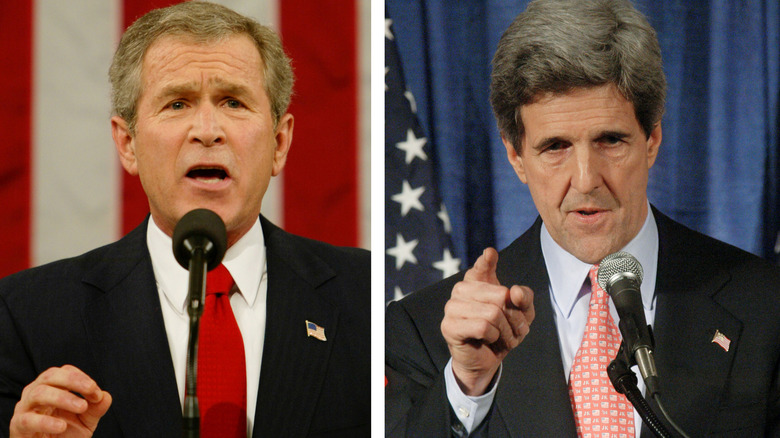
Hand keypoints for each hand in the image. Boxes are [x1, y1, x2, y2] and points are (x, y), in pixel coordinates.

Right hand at [10, 365, 111, 436]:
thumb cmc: (65, 434)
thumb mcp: (86, 421)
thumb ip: (96, 409)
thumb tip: (105, 396)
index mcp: (52, 387)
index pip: (65, 371)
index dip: (82, 378)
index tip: (96, 392)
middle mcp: (36, 393)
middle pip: (50, 376)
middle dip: (72, 380)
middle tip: (91, 389)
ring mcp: (25, 408)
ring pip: (39, 393)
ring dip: (62, 397)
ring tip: (81, 406)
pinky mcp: (18, 426)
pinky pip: (28, 420)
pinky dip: (46, 422)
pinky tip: (62, 426)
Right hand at [440, 248, 534, 395]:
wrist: (487, 360)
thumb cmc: (503, 331)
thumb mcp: (523, 314)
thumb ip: (524, 298)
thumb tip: (514, 291)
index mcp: (476, 281)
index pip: (482, 267)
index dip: (487, 261)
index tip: (490, 254)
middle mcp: (461, 290)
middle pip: (500, 296)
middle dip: (513, 317)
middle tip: (512, 329)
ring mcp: (452, 307)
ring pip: (492, 313)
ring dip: (505, 330)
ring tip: (500, 337)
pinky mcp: (449, 326)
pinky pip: (483, 327)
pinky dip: (493, 337)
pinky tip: (487, 340)